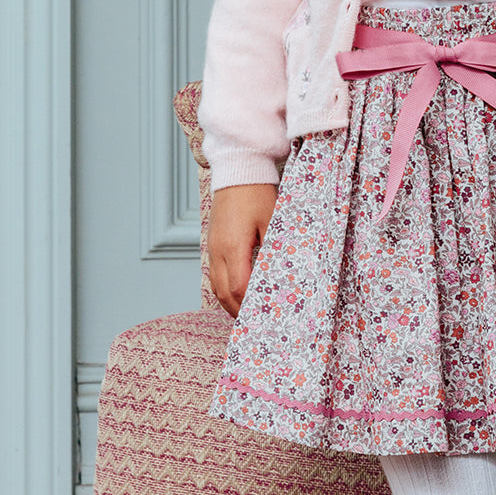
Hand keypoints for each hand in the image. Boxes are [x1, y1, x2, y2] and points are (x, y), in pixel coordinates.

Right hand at [208, 183, 277, 318]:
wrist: (238, 169)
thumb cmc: (257, 192)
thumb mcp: (273, 220)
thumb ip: (275, 248)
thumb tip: (282, 273)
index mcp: (234, 246)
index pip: (239, 287)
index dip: (250, 306)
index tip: (264, 318)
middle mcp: (218, 250)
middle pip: (224, 293)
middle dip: (238, 312)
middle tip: (255, 326)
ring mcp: (212, 247)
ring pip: (216, 287)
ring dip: (230, 303)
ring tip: (246, 316)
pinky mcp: (213, 243)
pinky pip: (214, 275)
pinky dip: (224, 289)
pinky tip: (237, 293)